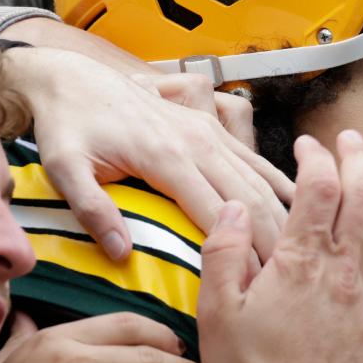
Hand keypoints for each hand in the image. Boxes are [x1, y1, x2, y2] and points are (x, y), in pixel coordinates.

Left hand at [3, 45, 291, 262]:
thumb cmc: (65, 124)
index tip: (257, 286)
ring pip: (258, 178)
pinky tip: (296, 204)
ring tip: (298, 254)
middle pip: (248, 198)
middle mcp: (196, 141)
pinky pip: (252, 157)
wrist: (70, 77)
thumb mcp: (64, 168)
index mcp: (166, 156)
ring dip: (281, 215)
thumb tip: (123, 254)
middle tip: (287, 282)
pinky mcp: (208, 126)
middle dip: (272, 240)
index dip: (239, 251)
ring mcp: (207, 131)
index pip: (215, 214)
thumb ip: (92, 210)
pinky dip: (277, 182)